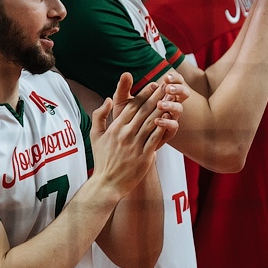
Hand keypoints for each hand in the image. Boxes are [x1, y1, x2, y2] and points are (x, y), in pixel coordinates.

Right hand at [89, 73, 172, 193]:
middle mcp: (125, 134)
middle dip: (157, 96)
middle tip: (167, 85)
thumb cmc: (102, 159)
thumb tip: (108, 99)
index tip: (153, 84)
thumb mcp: (95, 136)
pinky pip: (155, 139)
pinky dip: (163, 128)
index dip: (144, 94)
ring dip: (163, 109)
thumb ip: (99, 116)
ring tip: (172, 98)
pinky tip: (171, 119)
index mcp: (115, 128)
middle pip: (144, 111)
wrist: (107, 183)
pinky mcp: (144, 156)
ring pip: (152, 123)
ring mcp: (135, 145)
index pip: (132, 106)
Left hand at [110, 71, 183, 144]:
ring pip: (179, 109)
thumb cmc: (123, 118)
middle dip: (178, 89)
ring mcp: (170, 118)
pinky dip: (167, 122)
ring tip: (160, 104)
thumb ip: (123, 88)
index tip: (166, 78)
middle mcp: (168, 104)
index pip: (174, 81)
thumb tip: (126, 73)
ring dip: (171, 105)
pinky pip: (174, 126)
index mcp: (161, 93)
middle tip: (168, 88)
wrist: (122, 140)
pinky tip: (158, 120)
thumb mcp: (122, 101)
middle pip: (183, 93)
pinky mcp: (167, 132)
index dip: (173, 78)